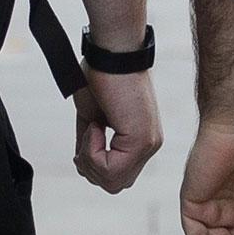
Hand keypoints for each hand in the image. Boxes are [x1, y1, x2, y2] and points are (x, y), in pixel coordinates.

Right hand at [75, 69, 161, 193]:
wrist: (112, 50)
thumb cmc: (101, 75)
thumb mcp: (92, 117)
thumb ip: (93, 143)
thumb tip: (83, 163)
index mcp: (140, 139)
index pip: (116, 175)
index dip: (93, 163)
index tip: (87, 133)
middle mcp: (150, 145)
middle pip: (115, 184)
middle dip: (91, 166)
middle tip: (87, 135)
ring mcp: (148, 145)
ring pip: (112, 182)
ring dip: (90, 158)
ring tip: (92, 127)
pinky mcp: (142, 141)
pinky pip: (110, 168)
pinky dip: (93, 151)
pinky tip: (96, 126)